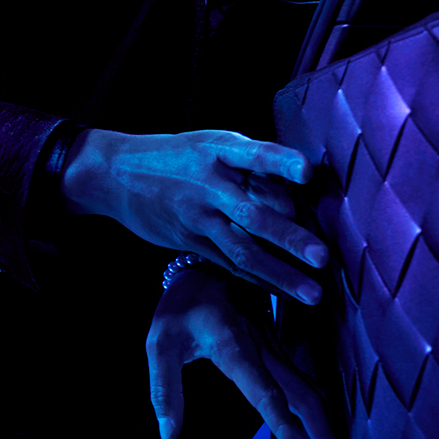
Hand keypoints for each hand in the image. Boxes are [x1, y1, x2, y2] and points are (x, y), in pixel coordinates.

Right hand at [60, 128, 327, 304]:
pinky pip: (229, 264)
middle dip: (289, 238)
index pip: (255, 155)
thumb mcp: (210, 143)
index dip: (281, 162)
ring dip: (280, 274)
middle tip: (322, 257)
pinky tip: (284, 294)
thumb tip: (302, 187)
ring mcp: (198, 217)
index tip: (308, 172)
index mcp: (217, 151)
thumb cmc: (178, 154)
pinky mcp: (189, 240)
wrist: (115, 173)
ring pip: (242, 250)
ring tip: (314, 293)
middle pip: (253, 214)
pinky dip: (259, 280)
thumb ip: (250, 162)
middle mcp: (208, 185)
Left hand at [148, 268, 334, 438]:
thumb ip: (164, 389)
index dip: (285, 424)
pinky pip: (301, 380)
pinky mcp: (279, 347)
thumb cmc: (181, 306)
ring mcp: (275, 347)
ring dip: (318, 423)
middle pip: (302, 392)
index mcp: (232, 346)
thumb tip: (169, 434)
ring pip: (307, 388)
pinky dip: (311, 409)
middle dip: (320, 429)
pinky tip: (308, 432)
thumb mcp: (159, 343)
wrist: (207, 265)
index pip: (264, 391)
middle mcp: (262, 348)